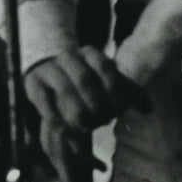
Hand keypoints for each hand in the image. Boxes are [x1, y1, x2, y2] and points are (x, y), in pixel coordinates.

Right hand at [25, 46, 149, 133]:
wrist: (49, 71)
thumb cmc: (86, 82)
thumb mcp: (107, 82)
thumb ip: (130, 93)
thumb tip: (148, 109)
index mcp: (89, 53)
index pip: (106, 67)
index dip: (116, 89)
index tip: (120, 108)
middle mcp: (67, 57)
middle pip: (85, 80)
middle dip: (96, 104)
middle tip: (103, 120)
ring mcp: (48, 71)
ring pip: (65, 92)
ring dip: (79, 113)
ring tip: (87, 127)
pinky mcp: (33, 87)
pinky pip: (46, 104)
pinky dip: (59, 119)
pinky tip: (69, 129)